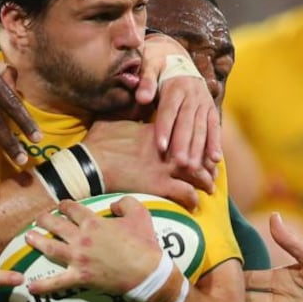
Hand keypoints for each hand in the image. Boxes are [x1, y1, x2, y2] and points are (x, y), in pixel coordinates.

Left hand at [25, 197, 162, 295]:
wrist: (147, 273)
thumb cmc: (144, 244)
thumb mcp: (140, 215)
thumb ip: (125, 203)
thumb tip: (113, 204)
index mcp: (93, 222)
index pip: (72, 209)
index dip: (64, 205)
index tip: (61, 206)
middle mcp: (81, 238)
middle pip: (56, 225)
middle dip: (44, 220)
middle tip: (39, 219)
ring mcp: (78, 258)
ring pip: (50, 247)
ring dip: (36, 241)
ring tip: (27, 237)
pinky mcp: (79, 277)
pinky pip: (57, 282)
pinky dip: (43, 286)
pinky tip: (30, 287)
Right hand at [83, 120, 213, 208]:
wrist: (89, 164)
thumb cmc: (97, 142)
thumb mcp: (112, 117)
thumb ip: (127, 109)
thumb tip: (133, 98)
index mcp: (157, 132)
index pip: (185, 133)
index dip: (196, 141)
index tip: (200, 147)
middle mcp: (166, 149)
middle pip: (197, 154)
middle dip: (207, 163)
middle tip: (212, 171)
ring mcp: (164, 168)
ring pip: (197, 174)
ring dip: (205, 181)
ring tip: (209, 188)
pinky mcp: (159, 185)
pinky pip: (186, 192)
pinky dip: (193, 198)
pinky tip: (194, 204)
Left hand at [137, 33, 221, 174]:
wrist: (174, 54)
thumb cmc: (156, 64)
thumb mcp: (149, 65)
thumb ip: (146, 81)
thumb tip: (141, 97)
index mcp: (176, 86)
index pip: (169, 110)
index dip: (165, 129)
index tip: (160, 146)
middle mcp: (193, 95)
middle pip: (187, 123)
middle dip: (184, 144)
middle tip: (180, 164)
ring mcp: (203, 102)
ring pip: (202, 128)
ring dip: (199, 149)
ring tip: (194, 168)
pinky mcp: (210, 108)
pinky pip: (214, 128)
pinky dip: (215, 143)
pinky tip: (215, 160)